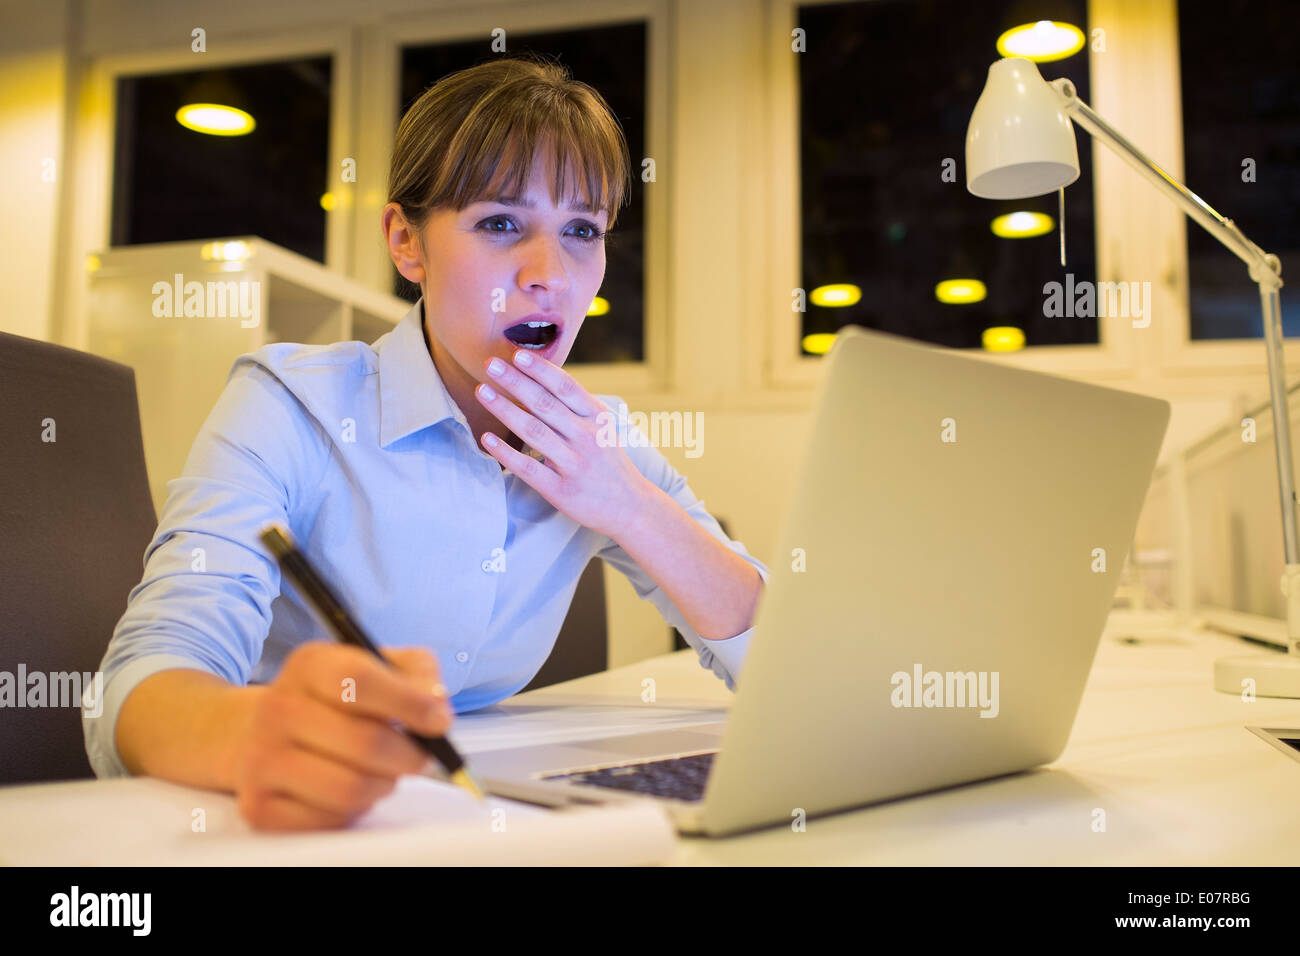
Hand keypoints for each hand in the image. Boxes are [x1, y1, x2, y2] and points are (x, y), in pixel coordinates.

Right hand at [232, 643, 451, 829]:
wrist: (264, 732)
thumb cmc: (337, 700)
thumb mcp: (378, 665)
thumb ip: (418, 673)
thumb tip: (436, 707)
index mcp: (310, 665)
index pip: (358, 680)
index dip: (409, 702)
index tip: (439, 721)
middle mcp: (278, 708)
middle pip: (365, 742)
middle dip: (409, 756)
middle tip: (420, 757)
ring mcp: (262, 759)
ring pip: (350, 788)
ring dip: (384, 785)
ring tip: (384, 772)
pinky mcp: (260, 806)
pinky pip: (329, 820)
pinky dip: (354, 810)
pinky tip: (351, 789)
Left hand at [474, 349, 657, 538]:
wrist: (630, 507)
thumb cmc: (609, 463)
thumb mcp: (602, 429)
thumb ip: (577, 407)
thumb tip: (541, 378)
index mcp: (597, 419)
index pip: (566, 387)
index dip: (541, 370)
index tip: (517, 354)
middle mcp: (587, 437)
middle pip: (545, 404)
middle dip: (515, 382)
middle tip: (490, 364)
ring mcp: (574, 464)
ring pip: (534, 431)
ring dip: (504, 409)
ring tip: (482, 391)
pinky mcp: (561, 490)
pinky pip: (528, 468)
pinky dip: (505, 452)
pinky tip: (487, 438)